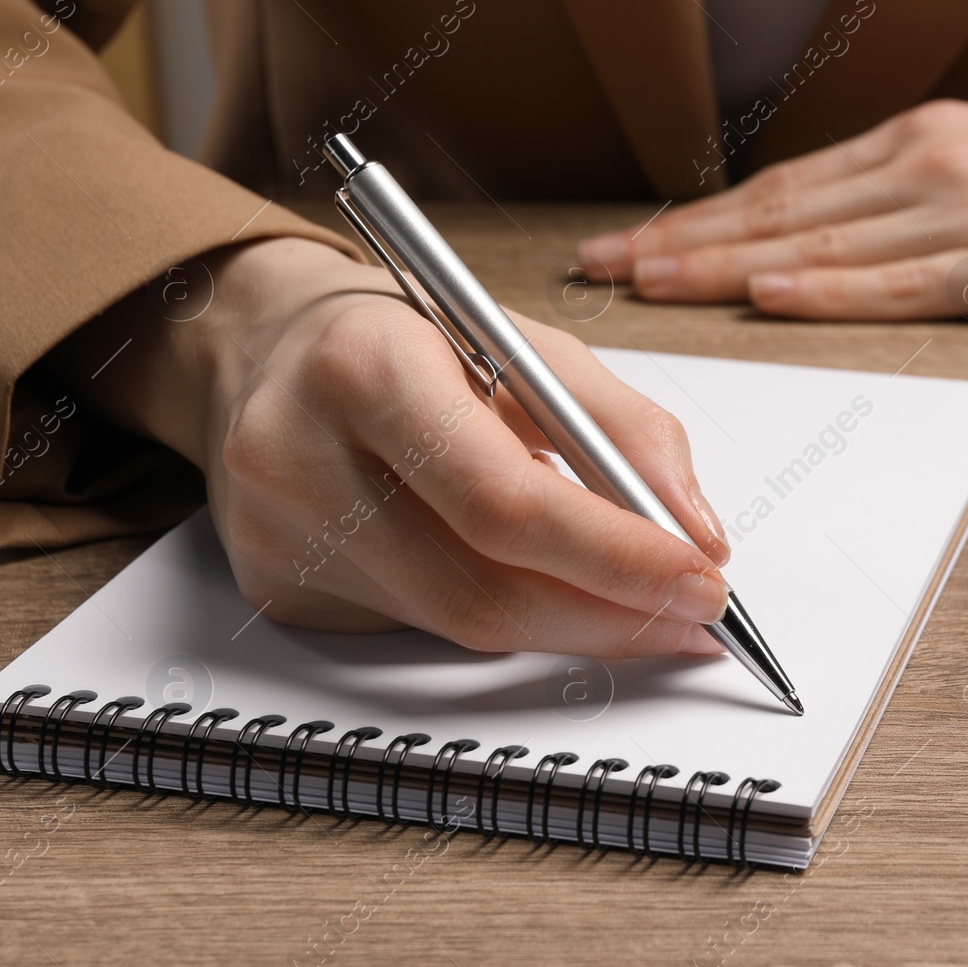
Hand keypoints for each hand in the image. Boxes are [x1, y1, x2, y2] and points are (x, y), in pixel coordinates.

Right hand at [49, 237, 730, 655]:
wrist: (265, 348)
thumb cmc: (408, 338)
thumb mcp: (525, 342)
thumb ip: (625, 429)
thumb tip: (697, 533)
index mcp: (363, 368)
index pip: (503, 500)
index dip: (616, 556)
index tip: (702, 580)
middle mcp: (299, 458)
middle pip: (483, 587)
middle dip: (611, 613)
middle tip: (692, 613)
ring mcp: (280, 538)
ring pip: (461, 625)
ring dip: (572, 625)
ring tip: (643, 605)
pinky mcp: (283, 590)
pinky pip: (426, 628)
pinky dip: (505, 616)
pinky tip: (538, 586)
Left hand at [579, 97, 967, 319]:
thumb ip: (907, 193)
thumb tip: (821, 236)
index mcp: (919, 141)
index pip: (782, 187)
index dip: (697, 218)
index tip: (631, 245)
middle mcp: (928, 164)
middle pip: (779, 211)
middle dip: (681, 243)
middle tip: (603, 271)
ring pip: (820, 243)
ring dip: (724, 266)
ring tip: (649, 287)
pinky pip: (901, 282)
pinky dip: (830, 290)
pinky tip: (770, 296)